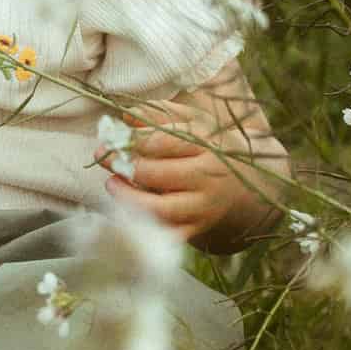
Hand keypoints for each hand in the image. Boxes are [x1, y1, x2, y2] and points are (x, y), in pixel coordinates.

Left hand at [94, 61, 290, 252]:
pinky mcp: (196, 230)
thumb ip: (160, 114)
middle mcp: (207, 177)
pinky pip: (165, 235)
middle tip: (102, 158)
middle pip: (159, 174)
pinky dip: (142, 228)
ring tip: (111, 185)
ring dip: (129, 198)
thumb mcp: (194, 123)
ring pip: (160, 209)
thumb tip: (125, 115)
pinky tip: (125, 212)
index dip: (133, 139)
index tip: (109, 138)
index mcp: (207, 145)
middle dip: (125, 166)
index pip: (166, 140)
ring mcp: (202, 207)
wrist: (247, 185)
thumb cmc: (210, 148)